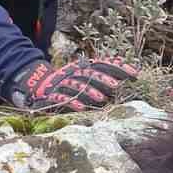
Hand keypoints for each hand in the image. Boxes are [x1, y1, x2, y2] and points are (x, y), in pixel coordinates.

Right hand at [9, 55, 138, 109]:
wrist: (37, 85)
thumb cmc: (68, 82)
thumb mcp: (84, 75)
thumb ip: (102, 73)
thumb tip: (123, 67)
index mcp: (83, 67)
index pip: (103, 64)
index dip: (119, 67)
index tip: (135, 73)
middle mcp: (74, 73)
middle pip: (90, 74)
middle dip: (104, 79)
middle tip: (117, 85)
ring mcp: (63, 83)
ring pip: (77, 86)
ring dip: (89, 91)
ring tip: (101, 98)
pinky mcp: (53, 95)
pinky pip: (62, 98)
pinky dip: (72, 103)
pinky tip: (82, 108)